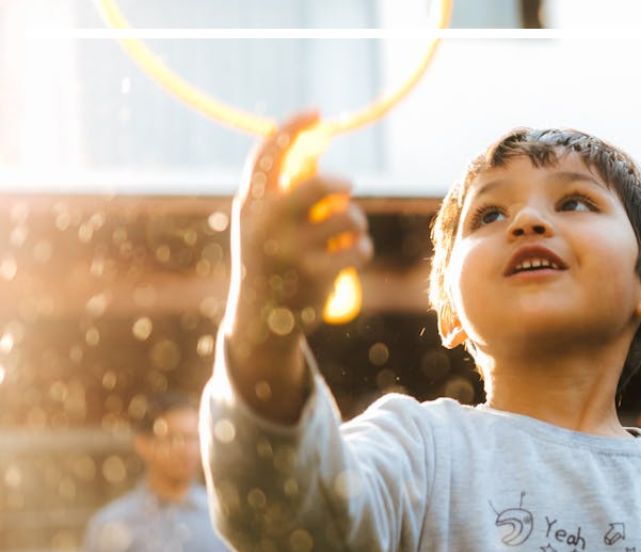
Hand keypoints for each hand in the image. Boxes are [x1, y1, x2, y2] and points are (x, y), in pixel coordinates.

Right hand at [229, 112, 372, 335]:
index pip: (268, 156)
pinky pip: (357, 249)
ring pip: (347, 217)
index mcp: (250, 206)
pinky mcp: (314, 275)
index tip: (316, 113)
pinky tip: (350, 257)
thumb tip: (315, 148)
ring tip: (349, 233)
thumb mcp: (262, 223)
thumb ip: (281, 191)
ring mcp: (290, 251)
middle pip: (319, 185)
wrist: (261, 319)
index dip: (292, 128)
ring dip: (356, 222)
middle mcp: (266, 225)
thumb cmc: (268, 260)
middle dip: (341, 185)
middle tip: (345, 191)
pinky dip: (361, 250)